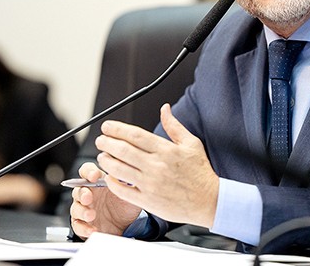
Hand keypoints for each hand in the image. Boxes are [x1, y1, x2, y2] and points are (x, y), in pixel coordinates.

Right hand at [69, 162, 141, 238]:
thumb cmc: (126, 205)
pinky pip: (77, 225)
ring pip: (76, 208)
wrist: (127, 226)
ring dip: (82, 211)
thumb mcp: (130, 193)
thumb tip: (125, 175)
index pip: (87, 171)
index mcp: (98, 182)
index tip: (94, 176)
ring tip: (91, 215)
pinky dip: (83, 228)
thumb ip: (125, 183)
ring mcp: (84, 209)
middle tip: (88, 198)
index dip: (88, 172)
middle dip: (82, 193)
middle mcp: (88, 194)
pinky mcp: (83, 224)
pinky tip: (92, 229)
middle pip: (78, 190)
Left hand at [95, 104, 219, 227]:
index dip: (117, 129)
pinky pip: (123, 191)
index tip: (107, 127)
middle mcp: (157, 166)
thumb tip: (164, 108)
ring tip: (102, 157)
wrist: (209, 201)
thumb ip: (174, 126)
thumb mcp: (191, 143)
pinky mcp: (148, 201)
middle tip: (100, 140)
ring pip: (119, 170)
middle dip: (107, 143)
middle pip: (123, 150)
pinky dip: (112, 183)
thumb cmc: (200, 172)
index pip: (135, 135)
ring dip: (106, 161)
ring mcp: (151, 184)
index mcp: (166, 150)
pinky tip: (110, 177)